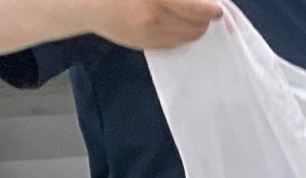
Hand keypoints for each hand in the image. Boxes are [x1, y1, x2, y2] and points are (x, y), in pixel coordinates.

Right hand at [93, 0, 221, 49]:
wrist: (87, 3)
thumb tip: (200, 1)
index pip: (195, 8)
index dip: (210, 10)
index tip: (218, 10)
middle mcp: (153, 17)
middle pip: (196, 25)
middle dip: (204, 18)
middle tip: (206, 10)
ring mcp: (149, 34)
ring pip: (188, 36)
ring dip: (195, 27)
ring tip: (192, 16)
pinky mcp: (146, 44)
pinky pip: (175, 43)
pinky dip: (182, 34)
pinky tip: (176, 23)